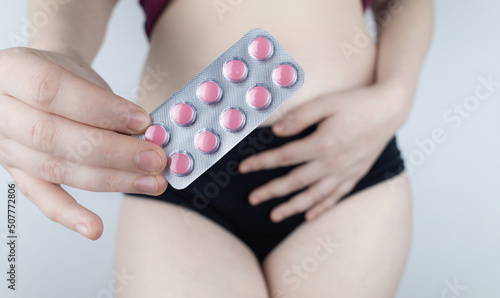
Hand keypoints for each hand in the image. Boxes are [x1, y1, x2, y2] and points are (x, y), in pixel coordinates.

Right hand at [0, 48, 167, 238]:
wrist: (37, 83)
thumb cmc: (61, 76)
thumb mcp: (79, 72)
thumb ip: (105, 101)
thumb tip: (146, 134)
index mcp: (11, 71)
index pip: (52, 90)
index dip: (101, 108)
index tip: (141, 120)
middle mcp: (0, 111)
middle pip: (54, 136)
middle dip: (113, 151)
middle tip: (154, 158)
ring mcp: (6, 146)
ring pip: (56, 168)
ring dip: (109, 179)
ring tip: (150, 182)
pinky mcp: (17, 174)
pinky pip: (42, 198)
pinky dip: (70, 215)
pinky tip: (94, 228)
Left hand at [239, 83, 409, 221]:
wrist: (389, 110)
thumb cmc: (356, 103)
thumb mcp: (326, 103)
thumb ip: (299, 117)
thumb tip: (275, 131)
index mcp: (322, 144)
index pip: (284, 157)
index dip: (261, 163)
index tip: (243, 167)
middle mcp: (332, 164)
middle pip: (295, 181)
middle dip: (271, 191)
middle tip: (252, 199)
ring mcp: (345, 173)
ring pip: (313, 196)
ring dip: (292, 207)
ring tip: (274, 216)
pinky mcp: (355, 176)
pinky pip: (335, 198)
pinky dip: (321, 208)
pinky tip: (308, 216)